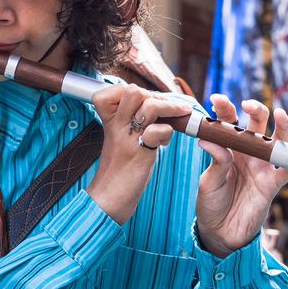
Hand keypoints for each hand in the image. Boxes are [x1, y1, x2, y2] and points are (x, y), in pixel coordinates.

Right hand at [88, 84, 194, 223]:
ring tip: (179, 116)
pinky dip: (168, 133)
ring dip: (170, 109)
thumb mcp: (121, 139)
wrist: (109, 198)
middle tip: (167, 109)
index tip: (143, 103)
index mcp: (110, 121)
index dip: (132, 91)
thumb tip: (154, 102)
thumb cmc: (119, 168)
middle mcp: (118, 127)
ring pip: (150, 106)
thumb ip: (132, 120)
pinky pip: (159, 131)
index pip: (113, 91)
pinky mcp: (140, 154)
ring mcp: (128, 139)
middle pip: (133, 91)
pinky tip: (165, 143)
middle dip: (156, 96)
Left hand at [195, 96, 287, 257]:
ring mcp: (262, 167)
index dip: (225, 109)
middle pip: (257, 125)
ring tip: (281, 115)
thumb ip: (216, 161)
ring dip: (282, 127)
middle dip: (256, 111)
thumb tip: (209, 139)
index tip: (217, 99)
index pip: (228, 123)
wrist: (221, 233)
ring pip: (277, 142)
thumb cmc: (211, 204)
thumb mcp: (208, 182)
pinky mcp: (273, 184)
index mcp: (228, 148)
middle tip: (248, 105)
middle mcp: (248, 153)